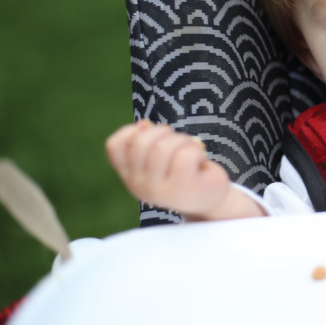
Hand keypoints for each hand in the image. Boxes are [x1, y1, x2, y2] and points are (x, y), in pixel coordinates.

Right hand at [105, 121, 245, 219]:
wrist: (210, 199)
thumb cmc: (185, 172)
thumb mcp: (162, 158)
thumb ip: (148, 142)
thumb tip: (143, 124)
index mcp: (129, 175)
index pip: (115, 145)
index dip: (133, 131)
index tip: (155, 135)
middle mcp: (138, 185)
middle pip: (143, 141)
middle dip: (166, 133)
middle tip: (180, 143)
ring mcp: (158, 190)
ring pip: (163, 146)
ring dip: (184, 141)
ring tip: (193, 152)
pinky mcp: (182, 190)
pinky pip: (186, 155)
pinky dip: (197, 151)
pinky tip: (201, 162)